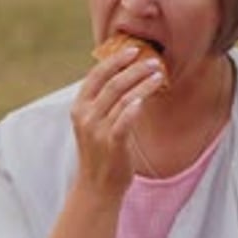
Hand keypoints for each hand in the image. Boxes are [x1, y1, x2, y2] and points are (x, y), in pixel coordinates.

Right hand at [71, 44, 163, 197]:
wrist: (96, 187)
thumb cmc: (100, 153)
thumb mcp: (94, 124)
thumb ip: (102, 103)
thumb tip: (124, 77)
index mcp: (79, 107)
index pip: (96, 75)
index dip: (114, 60)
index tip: (133, 50)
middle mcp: (86, 116)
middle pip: (112, 82)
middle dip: (134, 68)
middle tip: (153, 60)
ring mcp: (97, 130)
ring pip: (123, 97)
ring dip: (143, 83)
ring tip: (159, 75)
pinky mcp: (112, 143)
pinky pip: (126, 118)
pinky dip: (136, 105)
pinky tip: (147, 97)